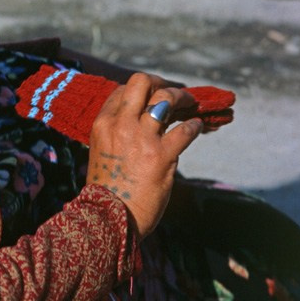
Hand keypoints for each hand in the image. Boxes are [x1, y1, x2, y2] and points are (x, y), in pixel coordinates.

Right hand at [87, 73, 203, 238]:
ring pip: (166, 98)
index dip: (142, 91)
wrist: (109, 218)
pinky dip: (194, 126)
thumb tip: (142, 121)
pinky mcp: (162, 156)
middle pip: (142, 82)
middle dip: (162, 83)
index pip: (123, 90)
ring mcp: (142, 138)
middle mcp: (121, 124)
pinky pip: (185, 130)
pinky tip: (197, 127)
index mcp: (103, 123)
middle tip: (174, 93)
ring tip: (192, 104)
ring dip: (183, 98)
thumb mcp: (102, 152)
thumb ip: (117, 133)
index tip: (154, 97)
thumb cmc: (106, 189)